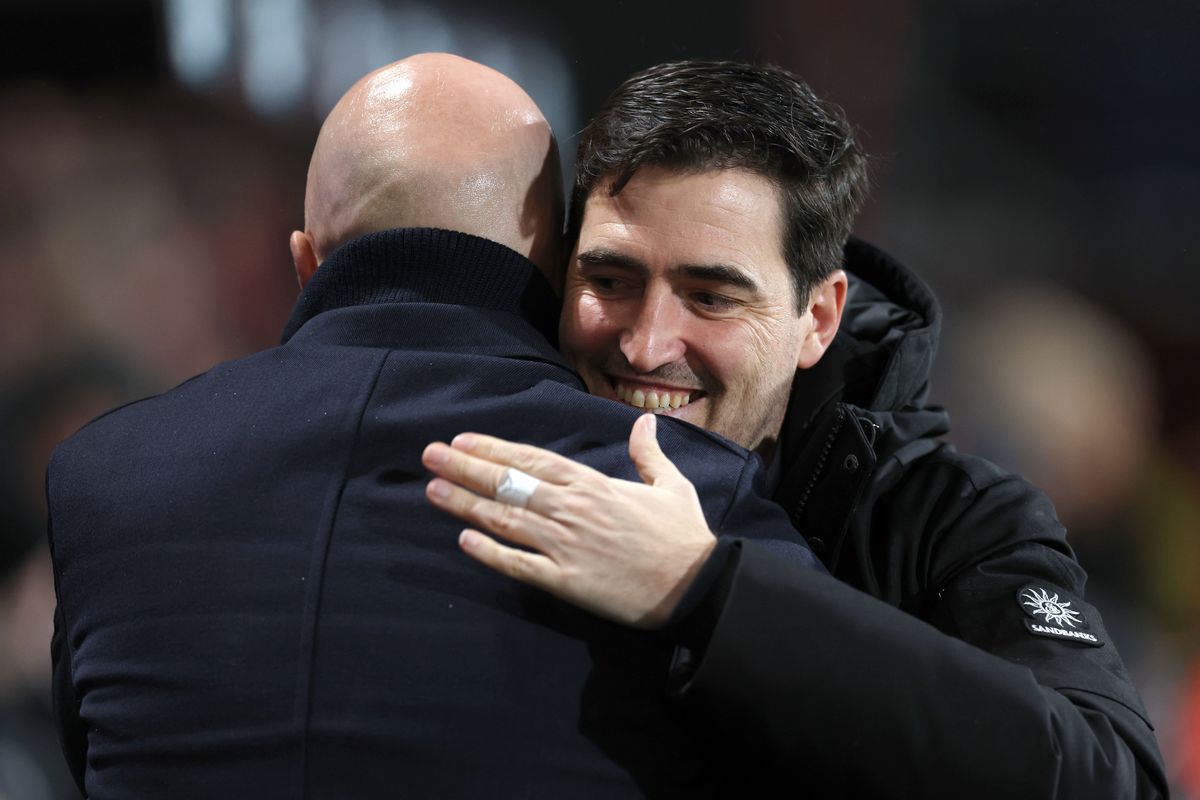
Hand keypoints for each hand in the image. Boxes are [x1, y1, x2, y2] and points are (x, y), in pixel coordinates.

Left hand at [421, 414, 716, 628]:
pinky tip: (464, 541)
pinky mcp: (567, 582)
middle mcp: (572, 510)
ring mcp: (566, 546)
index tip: (462, 440)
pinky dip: (490, 553)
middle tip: (429, 456)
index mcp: (592, 485)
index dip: (494, 448)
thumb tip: (646, 422)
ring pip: (505, 519)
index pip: (532, 460)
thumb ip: (649, 454)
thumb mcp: (672, 486)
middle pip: (508, 484)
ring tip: (433, 490)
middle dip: (466, 468)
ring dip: (466, 504)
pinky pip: (520, 565)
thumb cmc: (683, 536)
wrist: (697, 586)